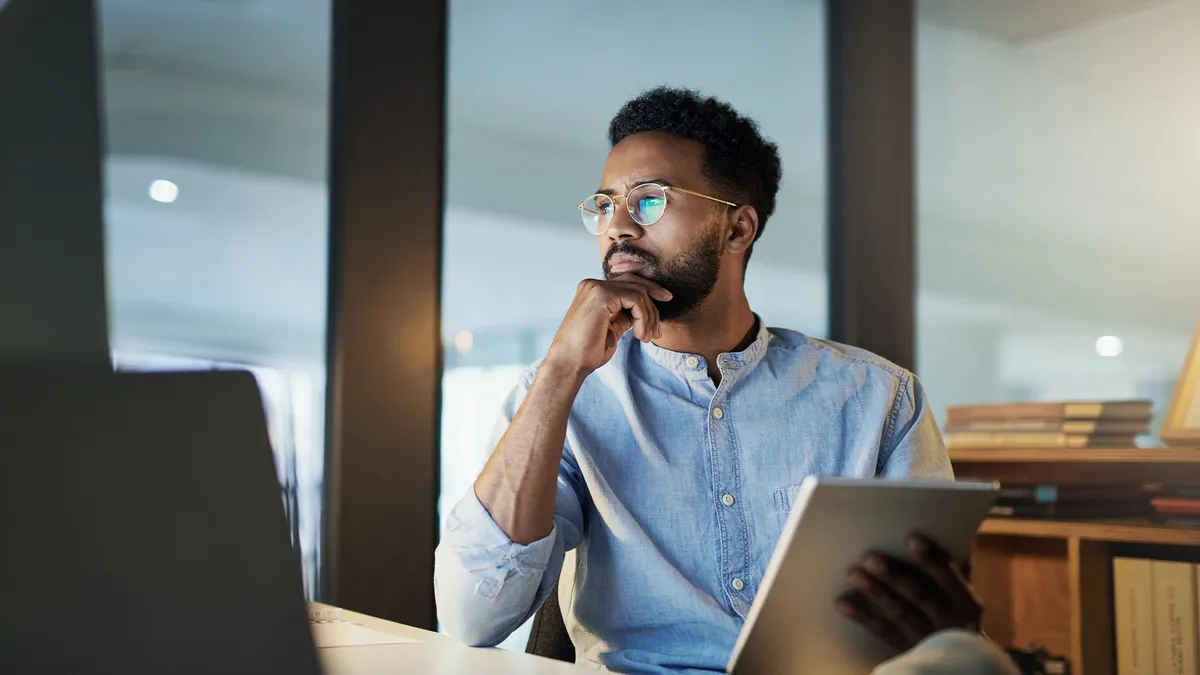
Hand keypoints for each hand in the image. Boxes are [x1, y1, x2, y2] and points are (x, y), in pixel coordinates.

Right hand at [544, 274, 672, 377]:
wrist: (570, 364)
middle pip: (635, 283)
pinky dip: (643, 318)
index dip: (649, 290)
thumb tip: (639, 314)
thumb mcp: (611, 329)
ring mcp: (596, 288)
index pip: (627, 282)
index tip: (665, 301)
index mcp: (593, 291)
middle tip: (659, 327)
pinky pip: (636, 299)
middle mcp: (593, 285)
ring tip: (645, 338)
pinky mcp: (602, 295)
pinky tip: (639, 335)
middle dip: (654, 300)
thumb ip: (623, 316)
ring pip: (638, 292)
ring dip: (648, 317)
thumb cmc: (587, 352)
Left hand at [836, 533, 981, 651]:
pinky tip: (843, 602)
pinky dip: (862, 616)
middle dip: (895, 576)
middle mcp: (950, 622)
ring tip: (854, 574)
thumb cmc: (954, 613)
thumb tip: (941, 536)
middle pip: (921, 596)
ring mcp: (927, 638)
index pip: (951, 578)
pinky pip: (882, 633)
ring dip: (875, 592)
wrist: (956, 658)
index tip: (911, 538)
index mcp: (967, 603)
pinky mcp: (906, 650)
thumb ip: (951, 569)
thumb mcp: (961, 595)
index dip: (932, 559)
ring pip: (900, 613)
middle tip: (869, 557)